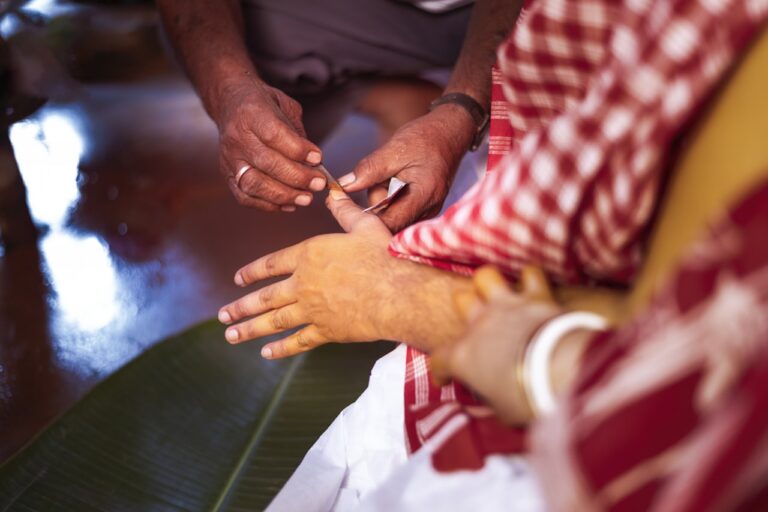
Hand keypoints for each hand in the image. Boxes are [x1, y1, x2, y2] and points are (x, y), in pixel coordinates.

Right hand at [216, 78, 327, 210]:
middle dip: (297, 177)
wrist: (230, 103)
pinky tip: (289, 205)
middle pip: (267, 163)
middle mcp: (237, 137)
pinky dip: (268, 205)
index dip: (298, 150)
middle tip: (319, 184)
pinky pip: (245, 196)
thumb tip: (314, 163)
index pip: (274, 135)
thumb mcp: (285, 105)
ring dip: (283, 195)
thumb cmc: (263, 105)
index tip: (318, 158)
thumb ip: (298, 132)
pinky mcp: (227, 175)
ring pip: (254, 184)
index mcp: (251, 113)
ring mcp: (229, 159)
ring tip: (306, 198)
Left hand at [218, 188, 397, 357]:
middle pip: (265, 297)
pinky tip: (266, 353)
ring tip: (231, 335)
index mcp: (309, 255)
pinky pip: (298, 341)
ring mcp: (313, 310)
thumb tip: (334, 193)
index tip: (238, 279)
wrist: (397, 293)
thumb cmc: (384, 256)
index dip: (252, 271)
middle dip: (241, 307)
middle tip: (224, 314)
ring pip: (274, 321)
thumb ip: (345, 211)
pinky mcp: (327, 331)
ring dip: (250, 329)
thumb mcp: (364, 226)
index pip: (271, 263)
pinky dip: (281, 348)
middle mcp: (304, 283)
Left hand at [339, 106, 473, 231]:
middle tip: (377, 178)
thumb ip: (369, 170)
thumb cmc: (427, 138)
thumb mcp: (395, 149)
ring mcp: (427, 211)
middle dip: (375, 205)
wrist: (451, 132)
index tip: (346, 204)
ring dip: (383, 200)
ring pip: (393, 217)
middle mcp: (428, 210)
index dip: (365, 219)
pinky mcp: (423, 207)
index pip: (389, 224)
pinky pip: (400, 210)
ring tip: (390, 176)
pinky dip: (391, 198)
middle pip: (389, 223)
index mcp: (423, 196)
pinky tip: (396, 182)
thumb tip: (345, 186)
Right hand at [431, 266, 560, 425]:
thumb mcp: (502, 412)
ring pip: (486, 276)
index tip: (446, 379)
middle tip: (475, 323)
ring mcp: (506, 306)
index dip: (440, 370)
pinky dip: (532, 279)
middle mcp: (480, 324)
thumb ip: (490, 404)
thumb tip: (483, 408)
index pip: (440, 359)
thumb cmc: (526, 397)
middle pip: (461, 300)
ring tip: (496, 293)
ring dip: (490, 283)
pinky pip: (532, 275)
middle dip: (465, 308)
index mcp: (464, 356)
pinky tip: (533, 285)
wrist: (559, 371)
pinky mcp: (536, 296)